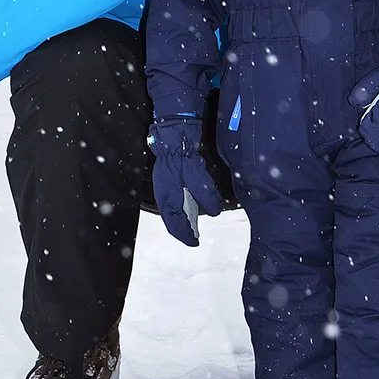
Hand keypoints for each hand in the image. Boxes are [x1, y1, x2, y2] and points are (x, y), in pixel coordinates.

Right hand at [147, 116, 224, 246]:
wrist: (173, 136)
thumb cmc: (182, 156)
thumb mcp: (198, 178)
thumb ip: (206, 195)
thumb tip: (214, 211)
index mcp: (167, 198)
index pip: (175, 224)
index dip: (185, 235)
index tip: (194, 242)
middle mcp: (164, 195)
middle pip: (172, 219)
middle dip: (183, 229)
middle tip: (194, 236)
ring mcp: (165, 187)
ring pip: (174, 210)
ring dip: (184, 218)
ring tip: (195, 224)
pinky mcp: (170, 180)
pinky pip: (176, 199)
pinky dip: (184, 206)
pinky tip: (194, 204)